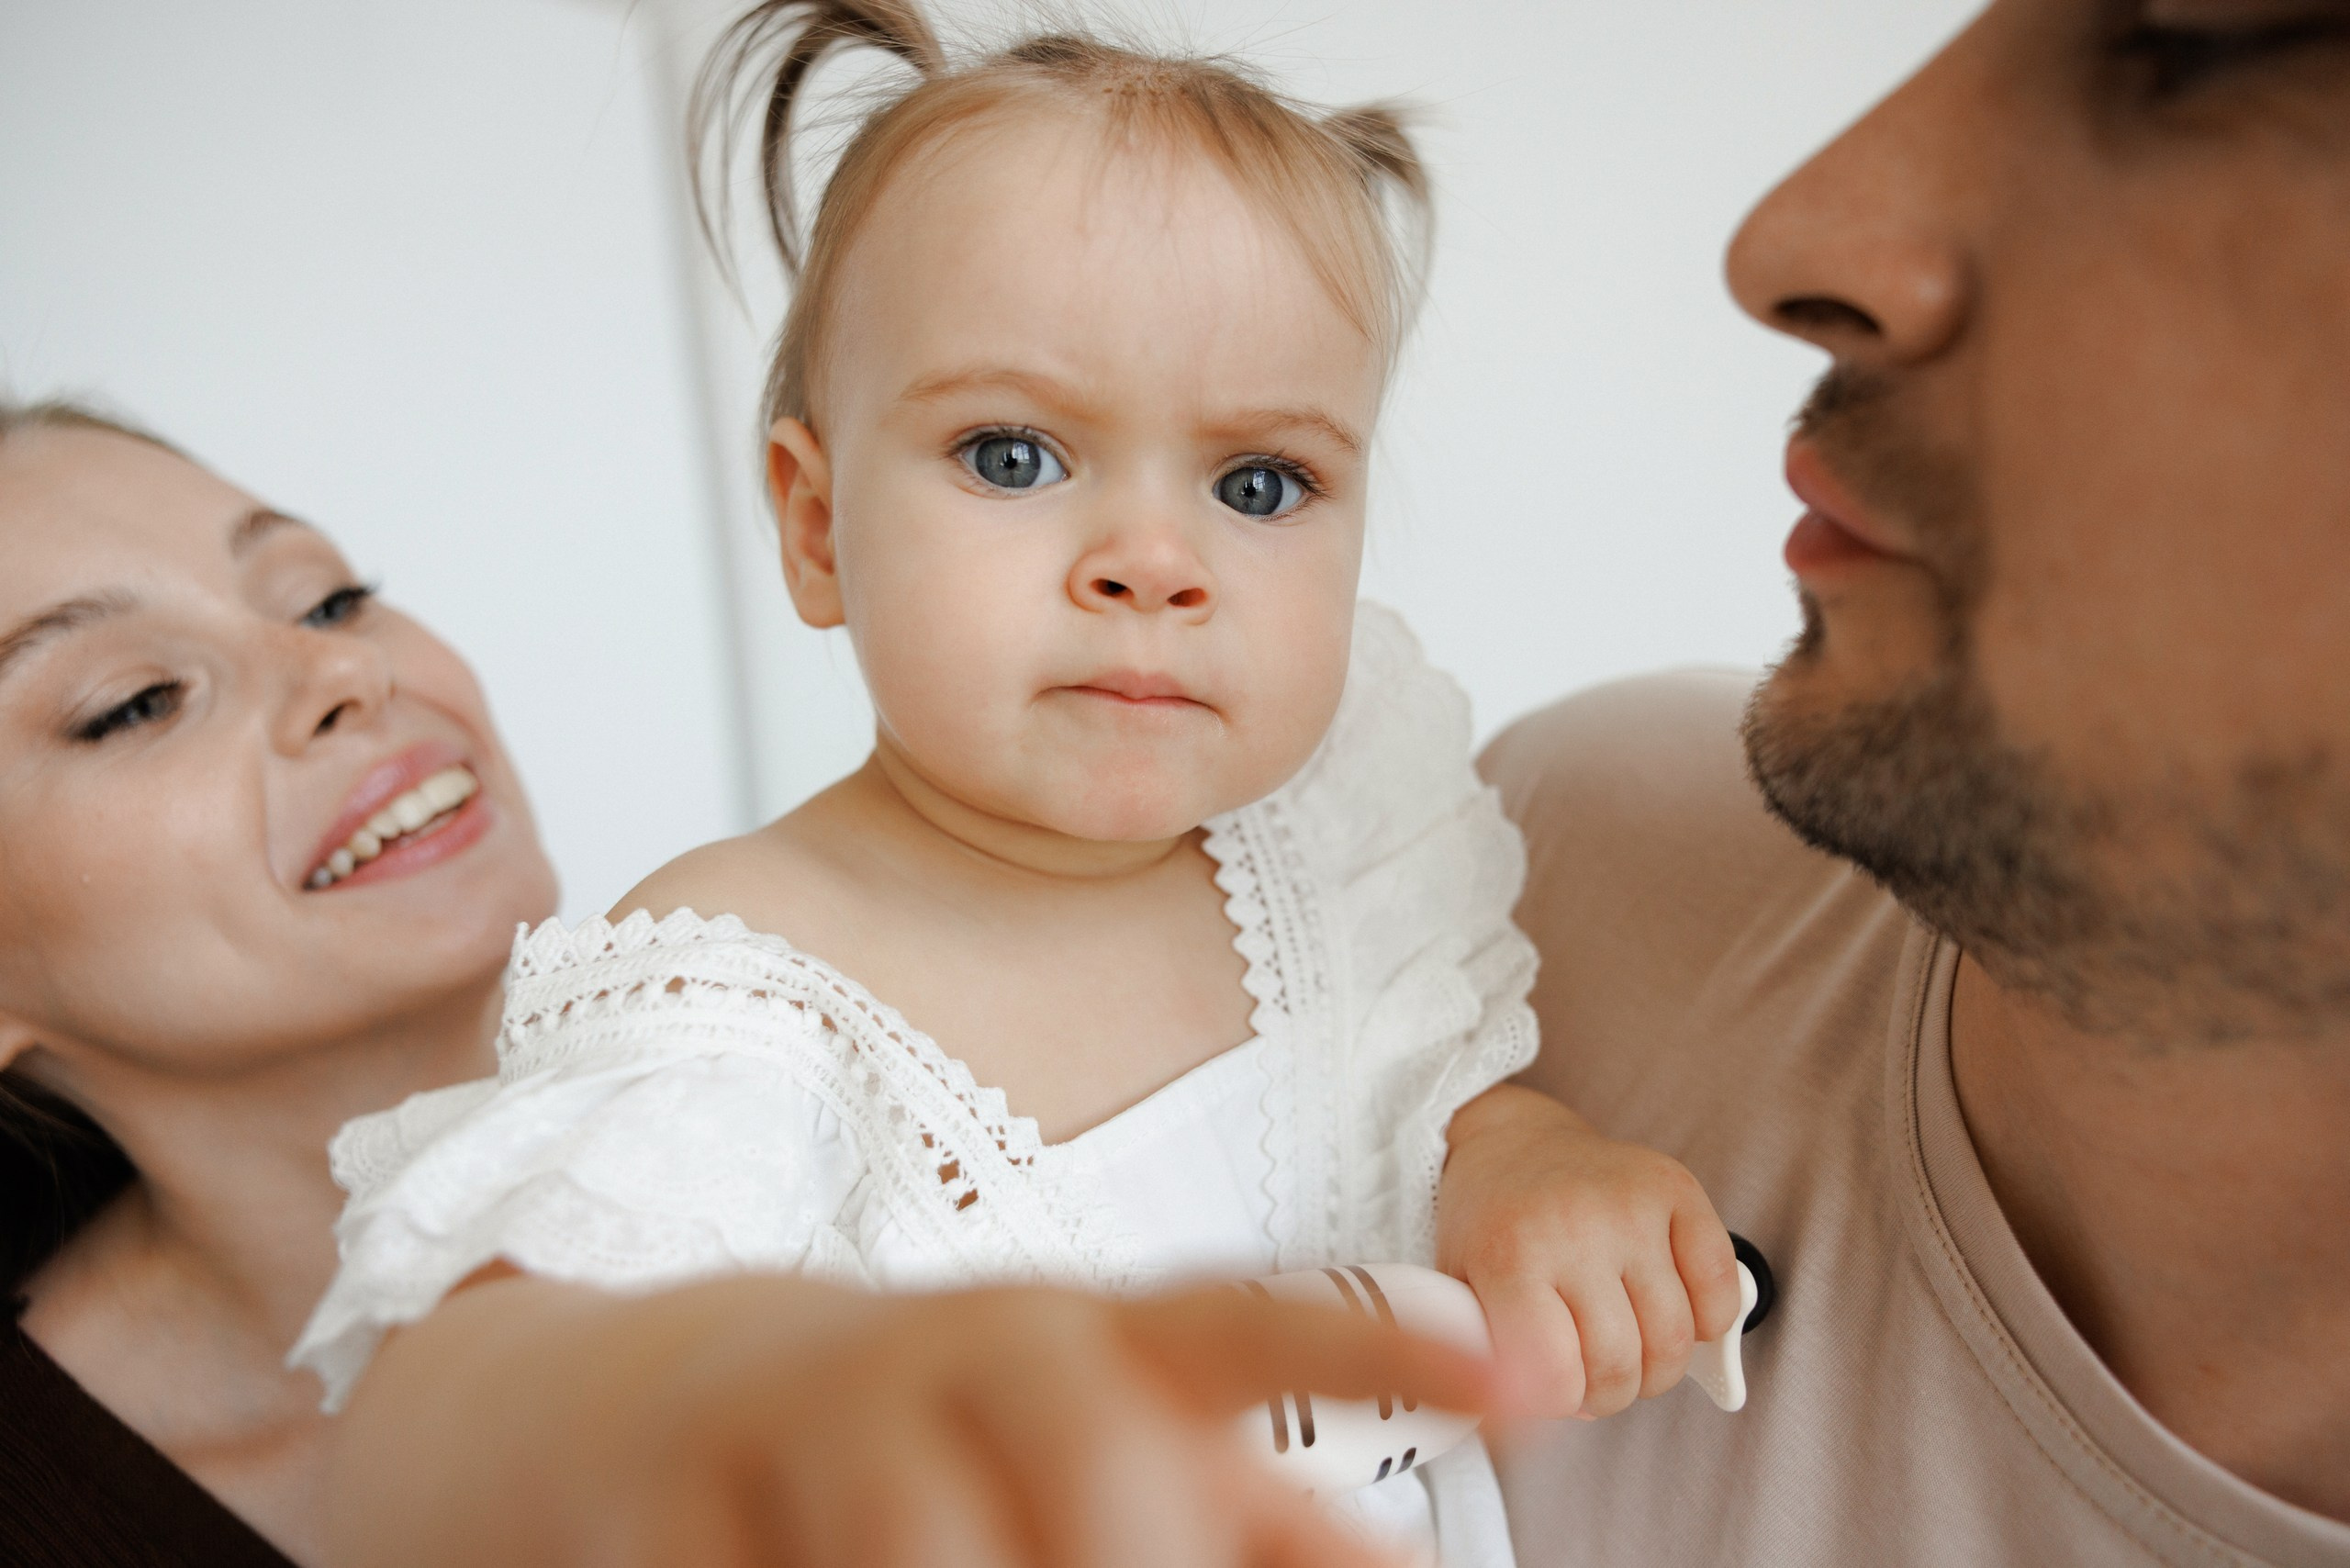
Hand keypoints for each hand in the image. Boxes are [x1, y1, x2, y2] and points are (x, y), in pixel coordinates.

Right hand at [322, 1271, 1496, 1567]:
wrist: (656, 1402)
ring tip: (952, 1566)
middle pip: (1103, 1472)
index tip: (1525, 1369)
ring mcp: (816, 1422)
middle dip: (1135, 1554)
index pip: (1238, 1324)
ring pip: (928, 1550)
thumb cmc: (939, 1430)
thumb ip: (1252, 1515)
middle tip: (1133, 1564)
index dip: (1376, 1344)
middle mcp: (964, 1357)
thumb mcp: (1093, 1442)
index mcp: (1082, 1342)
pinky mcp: (680, 1502)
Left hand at [1439, 1083, 1740, 1419]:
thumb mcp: (1457, 1289)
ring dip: (1656, 1370)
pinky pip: (1719, 1291)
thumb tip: (1535, 1418)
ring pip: (1676, 1340)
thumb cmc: (1489, 1227)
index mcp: (1507, 1254)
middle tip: (1593, 1378)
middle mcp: (1572, 1226)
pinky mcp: (1675, 1189)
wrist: (1513, 1141)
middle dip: (1609, 1394)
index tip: (1554, 1390)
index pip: (1554, 1374)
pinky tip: (1671, 1315)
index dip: (1560, 1402)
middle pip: (1621, 1364)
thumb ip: (1483, 1356)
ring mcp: (1630, 1205)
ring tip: (1628, 1353)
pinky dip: (1706, 1324)